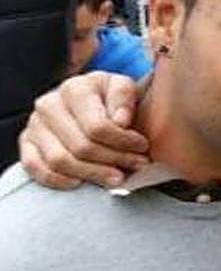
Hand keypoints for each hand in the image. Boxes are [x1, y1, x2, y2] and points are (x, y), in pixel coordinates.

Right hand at [18, 72, 148, 188]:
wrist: (93, 103)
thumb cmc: (111, 98)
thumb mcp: (124, 88)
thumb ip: (124, 98)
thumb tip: (120, 121)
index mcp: (74, 88)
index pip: (97, 126)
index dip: (123, 141)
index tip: (143, 147)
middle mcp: (49, 104)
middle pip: (81, 146)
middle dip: (113, 160)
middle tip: (137, 165)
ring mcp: (35, 125)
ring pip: (60, 160)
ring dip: (92, 174)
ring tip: (117, 178)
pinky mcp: (26, 143)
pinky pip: (35, 168)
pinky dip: (59, 180)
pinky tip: (82, 182)